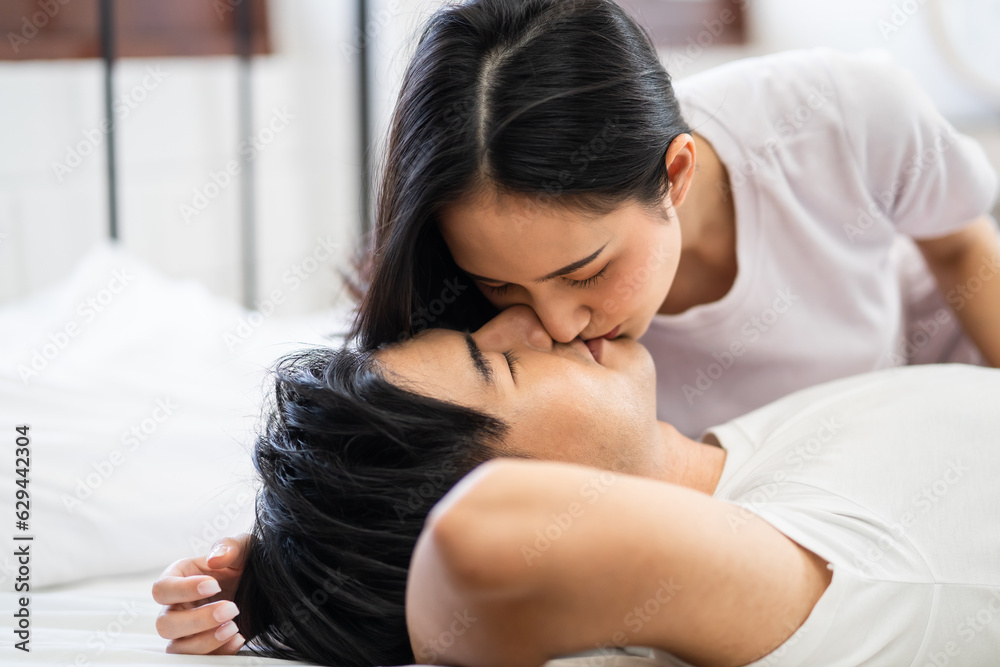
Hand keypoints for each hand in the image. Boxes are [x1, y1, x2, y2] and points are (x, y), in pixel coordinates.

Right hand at [151, 534, 248, 653]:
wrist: (266, 587)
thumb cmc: (246, 563)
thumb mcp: (244, 548)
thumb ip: (230, 547)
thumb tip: (215, 558)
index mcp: (179, 577)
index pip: (162, 589)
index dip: (183, 590)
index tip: (214, 585)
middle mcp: (177, 606)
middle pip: (165, 624)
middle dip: (197, 620)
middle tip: (231, 609)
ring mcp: (187, 631)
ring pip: (177, 648)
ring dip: (204, 642)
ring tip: (234, 627)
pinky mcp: (203, 647)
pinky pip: (198, 660)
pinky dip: (218, 653)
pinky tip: (239, 638)